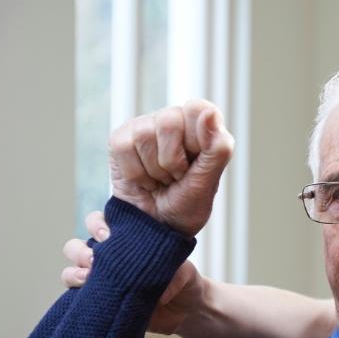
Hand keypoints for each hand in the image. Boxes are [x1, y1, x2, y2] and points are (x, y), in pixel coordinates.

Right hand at [61, 211, 206, 334]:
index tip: (108, 235)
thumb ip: (174, 276)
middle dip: (80, 250)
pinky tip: (86, 294)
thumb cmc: (184, 280)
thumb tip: (160, 292)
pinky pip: (75, 296)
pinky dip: (75, 293)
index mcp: (126, 241)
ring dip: (74, 272)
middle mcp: (109, 258)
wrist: (187, 310)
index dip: (97, 224)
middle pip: (76, 246)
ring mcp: (102, 280)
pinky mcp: (100, 302)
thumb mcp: (185, 272)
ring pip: (71, 270)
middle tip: (96, 258)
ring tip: (89, 278)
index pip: (100, 223)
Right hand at [108, 100, 233, 236]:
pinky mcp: (121, 139)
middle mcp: (174, 120)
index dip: (196, 139)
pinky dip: (135, 173)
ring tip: (160, 180)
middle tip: (176, 177)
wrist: (156, 228)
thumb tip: (209, 112)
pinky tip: (143, 180)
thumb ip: (217, 148)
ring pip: (144, 135)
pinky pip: (123, 146)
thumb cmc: (187, 204)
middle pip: (169, 122)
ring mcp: (146, 127)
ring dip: (154, 170)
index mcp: (202, 126)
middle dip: (172, 161)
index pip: (198, 109)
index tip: (195, 163)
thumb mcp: (209, 181)